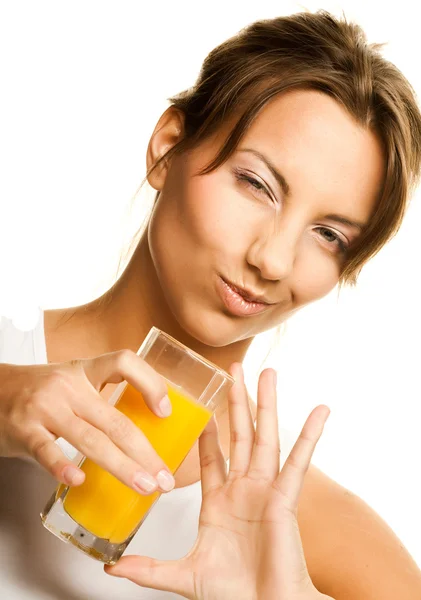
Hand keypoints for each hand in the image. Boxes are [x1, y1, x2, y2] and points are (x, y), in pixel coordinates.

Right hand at [0, 351, 174, 493]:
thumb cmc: (38, 390)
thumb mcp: (72, 381)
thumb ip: (101, 398)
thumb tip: (144, 426)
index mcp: (84, 371)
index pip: (123, 362)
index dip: (150, 383)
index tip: (166, 411)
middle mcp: (68, 387)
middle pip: (116, 420)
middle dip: (146, 452)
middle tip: (164, 477)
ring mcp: (45, 408)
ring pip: (91, 440)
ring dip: (122, 467)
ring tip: (144, 486)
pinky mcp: (23, 430)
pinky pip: (47, 451)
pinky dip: (63, 467)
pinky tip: (79, 481)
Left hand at [105, 363, 331, 599]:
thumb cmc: (234, 595)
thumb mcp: (184, 575)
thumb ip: (150, 568)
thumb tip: (113, 566)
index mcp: (220, 502)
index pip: (211, 455)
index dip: (208, 430)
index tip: (203, 406)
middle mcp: (243, 489)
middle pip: (239, 434)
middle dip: (237, 401)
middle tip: (235, 370)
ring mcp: (265, 490)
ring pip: (265, 437)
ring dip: (267, 404)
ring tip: (268, 374)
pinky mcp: (284, 499)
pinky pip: (298, 463)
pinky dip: (309, 436)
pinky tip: (319, 411)